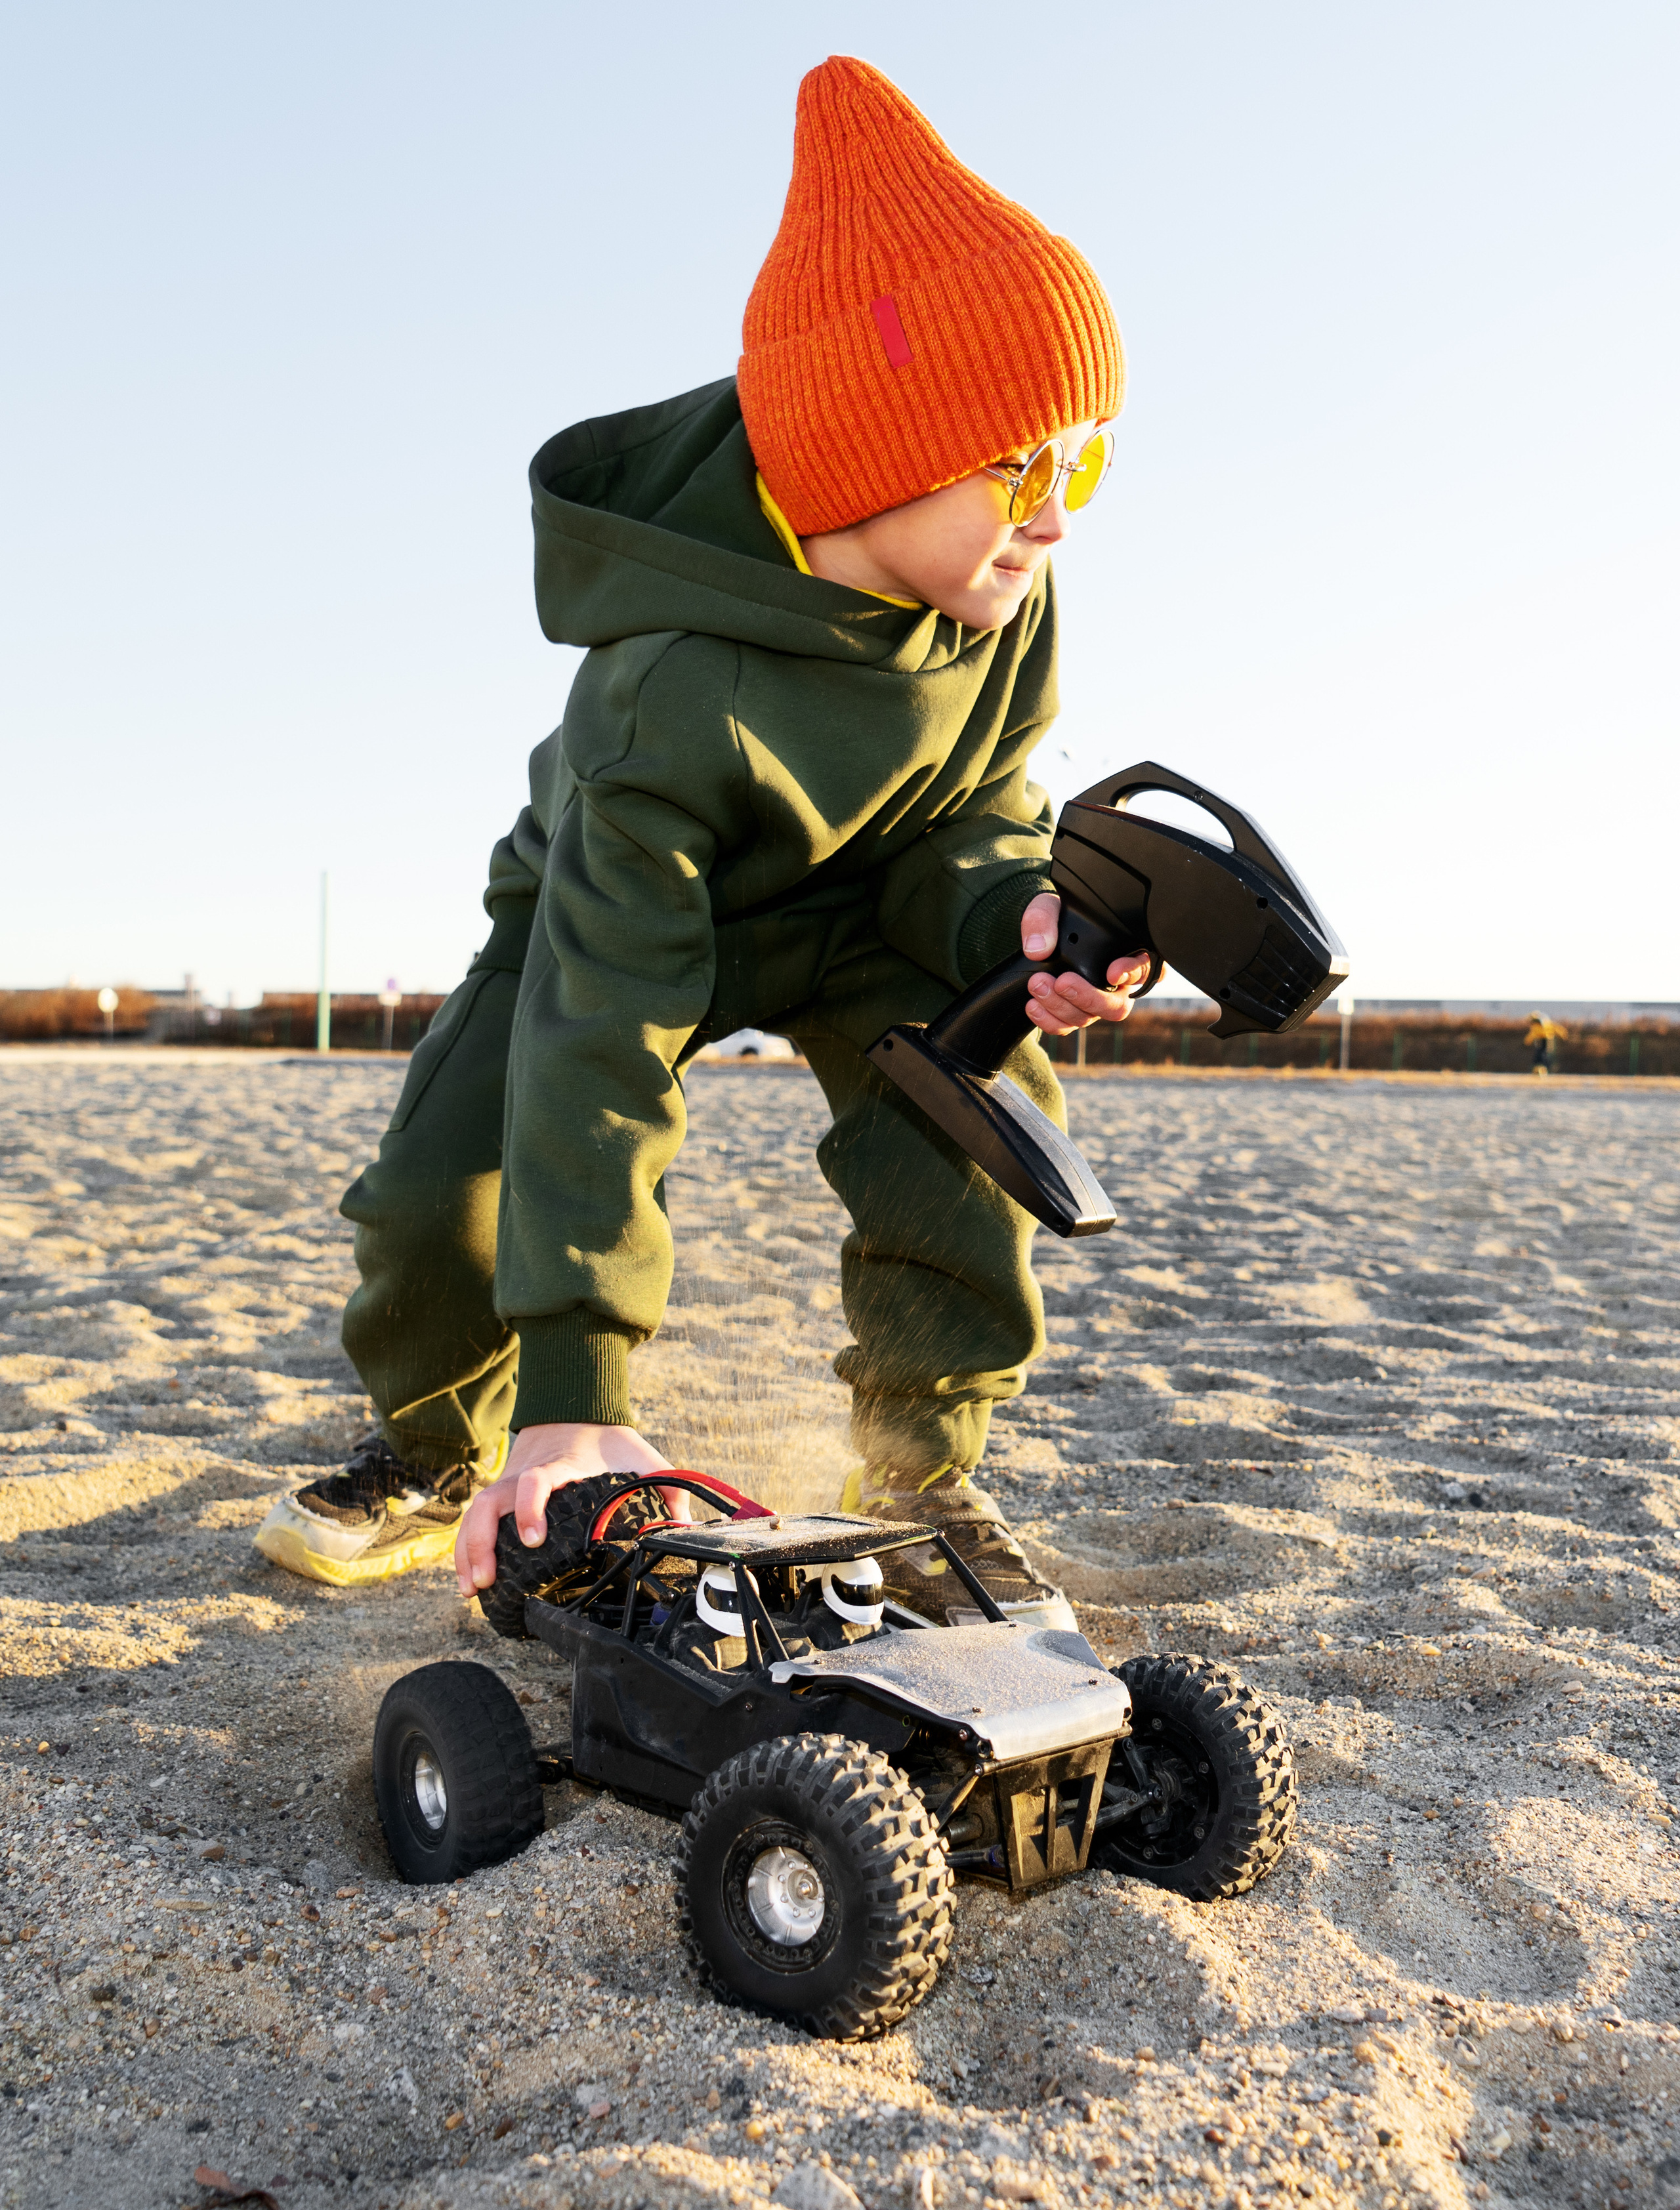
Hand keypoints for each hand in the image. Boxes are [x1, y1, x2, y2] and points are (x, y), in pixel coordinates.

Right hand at [453, 1422, 678, 1596]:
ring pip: (476, 1514)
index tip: (532, 1540)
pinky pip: (474, 1519)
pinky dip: (467, 1548)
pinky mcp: (501, 1493)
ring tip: (470, 1591)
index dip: (530, 1509)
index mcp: (560, 1467)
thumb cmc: (608, 1439)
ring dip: (468, 1552)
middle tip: (487, 1582)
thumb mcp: (642, 1456)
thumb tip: (686, 1528)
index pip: (535, 1481)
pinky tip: (468, 1580)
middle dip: (482, 1544)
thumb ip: (667, 1488)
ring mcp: (509, 1483)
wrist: (575, 1407)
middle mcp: (525, 1475)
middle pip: (490, 1504)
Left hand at [1019, 890, 1150, 1036]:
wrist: (1035, 937)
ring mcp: (1095, 1002)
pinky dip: (1049, 1021)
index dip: (1132, 973)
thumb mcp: (1047, 907)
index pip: (1145, 967)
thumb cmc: (1054, 918)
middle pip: (1117, 1006)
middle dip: (1088, 997)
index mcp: (1123, 952)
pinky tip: (1033, 1005)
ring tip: (1037, 985)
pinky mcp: (1073, 1014)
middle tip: (1062, 982)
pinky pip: (1067, 1027)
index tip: (1112, 971)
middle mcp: (1116, 983)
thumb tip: (1038, 949)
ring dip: (1060, 1006)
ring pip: (1089, 1018)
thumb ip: (1043, 920)